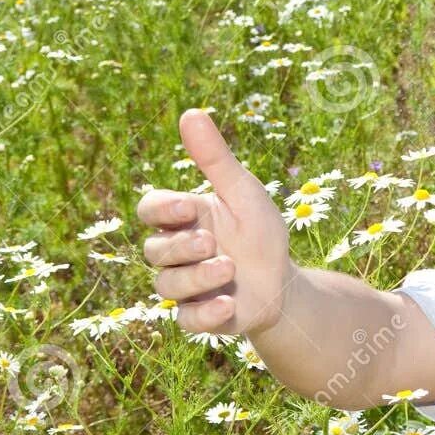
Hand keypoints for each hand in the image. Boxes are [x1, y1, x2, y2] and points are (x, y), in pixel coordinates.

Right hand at [136, 109, 293, 336]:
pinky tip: (228, 304)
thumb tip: (192, 113)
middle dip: (182, 246)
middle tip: (211, 241)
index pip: (149, 210)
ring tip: (230, 267)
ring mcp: (185, 287)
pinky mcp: (199, 317)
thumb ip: (216, 160)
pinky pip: (187, 320)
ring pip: (167, 285)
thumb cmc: (259, 233)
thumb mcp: (245, 194)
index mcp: (182, 220)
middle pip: (155, 250)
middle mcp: (176, 253)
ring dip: (198, 277)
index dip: (161, 210)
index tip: (188, 207)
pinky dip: (206, 313)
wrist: (285, 283)